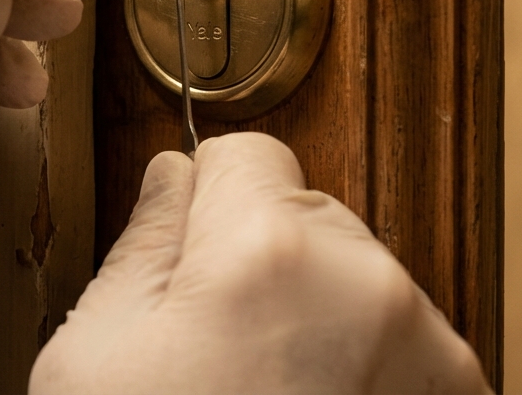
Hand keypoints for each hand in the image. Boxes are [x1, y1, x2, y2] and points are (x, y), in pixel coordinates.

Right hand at [30, 133, 490, 394]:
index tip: (186, 248)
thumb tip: (171, 178)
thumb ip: (142, 241)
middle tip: (214, 343)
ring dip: (319, 308)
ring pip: (360, 273)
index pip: (247, 151)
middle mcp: (370, 288)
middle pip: (310, 208)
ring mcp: (427, 353)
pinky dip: (364, 360)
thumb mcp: (94, 353)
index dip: (203, 197)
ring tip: (263, 391)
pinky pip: (402, 337)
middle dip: (263, 252)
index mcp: (267, 254)